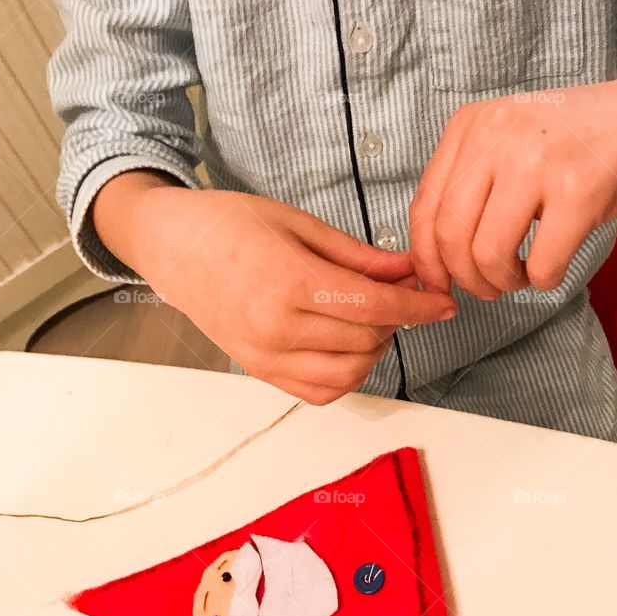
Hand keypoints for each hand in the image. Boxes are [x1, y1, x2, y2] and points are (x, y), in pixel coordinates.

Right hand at [94, 173, 455, 403]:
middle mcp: (276, 326)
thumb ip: (357, 255)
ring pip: (349, 374)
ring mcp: (265, 355)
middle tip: (402, 296)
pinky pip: (320, 391)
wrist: (172, 246)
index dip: (419, 307)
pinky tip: (348, 347)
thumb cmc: (229, 225)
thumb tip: (407, 271)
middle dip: (398, 321)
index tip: (444, 304)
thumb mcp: (298, 224)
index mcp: (288, 281)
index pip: (374, 305)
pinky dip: (347, 375)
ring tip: (371, 320)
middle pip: (367, 339)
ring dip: (374, 351)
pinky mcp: (259, 370)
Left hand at [409, 73, 616, 299]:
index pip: (424, 209)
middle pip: (450, 236)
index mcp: (470, 126)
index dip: (427, 260)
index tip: (440, 284)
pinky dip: (543, 281)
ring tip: (521, 276)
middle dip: (464, 278)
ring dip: (502, 282)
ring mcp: (537, 161)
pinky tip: (551, 268)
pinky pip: (542, 265)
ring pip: (488, 254)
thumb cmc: (574, 145)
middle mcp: (496, 136)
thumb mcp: (506, 145)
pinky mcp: (580, 191)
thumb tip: (431, 263)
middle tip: (488, 287)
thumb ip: (467, 188)